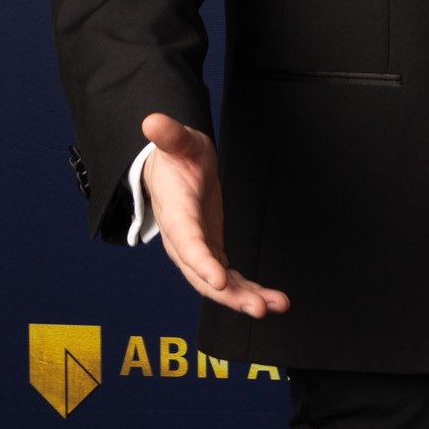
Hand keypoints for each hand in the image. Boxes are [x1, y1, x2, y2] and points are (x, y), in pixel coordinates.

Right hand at [140, 113, 289, 318]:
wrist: (170, 172)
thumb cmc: (176, 158)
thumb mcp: (178, 142)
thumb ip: (169, 136)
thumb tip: (153, 121)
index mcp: (176, 214)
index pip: (187, 241)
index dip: (201, 262)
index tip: (218, 278)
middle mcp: (184, 240)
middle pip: (202, 274)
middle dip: (229, 294)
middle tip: (257, 306)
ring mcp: (198, 251)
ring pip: (218, 285)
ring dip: (246, 299)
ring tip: (276, 306)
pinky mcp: (212, 254)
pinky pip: (231, 281)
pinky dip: (250, 292)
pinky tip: (274, 301)